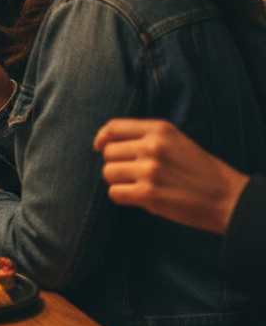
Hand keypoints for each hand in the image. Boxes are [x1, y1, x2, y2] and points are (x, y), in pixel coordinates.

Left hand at [94, 119, 249, 234]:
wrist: (227, 197)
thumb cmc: (199, 170)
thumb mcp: (176, 141)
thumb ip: (146, 138)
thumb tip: (106, 143)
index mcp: (160, 130)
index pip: (114, 127)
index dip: (102, 138)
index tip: (99, 147)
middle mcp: (152, 146)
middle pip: (108, 153)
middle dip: (115, 164)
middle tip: (132, 173)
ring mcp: (149, 170)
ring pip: (108, 173)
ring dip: (118, 181)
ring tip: (138, 185)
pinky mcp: (148, 193)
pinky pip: (114, 193)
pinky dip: (122, 197)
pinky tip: (138, 197)